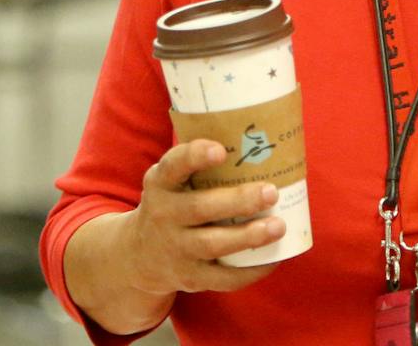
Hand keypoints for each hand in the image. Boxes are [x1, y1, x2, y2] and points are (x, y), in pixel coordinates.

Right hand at [120, 139, 284, 297]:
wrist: (139, 256)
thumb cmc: (173, 203)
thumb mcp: (173, 179)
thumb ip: (201, 162)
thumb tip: (259, 138)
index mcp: (161, 183)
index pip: (173, 166)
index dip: (195, 157)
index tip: (220, 151)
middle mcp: (164, 216)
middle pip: (200, 209)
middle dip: (238, 201)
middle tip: (271, 192)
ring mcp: (175, 250)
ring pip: (212, 245)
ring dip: (248, 236)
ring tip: (278, 226)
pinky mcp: (189, 278)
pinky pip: (222, 279)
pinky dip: (250, 271)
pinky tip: (274, 257)